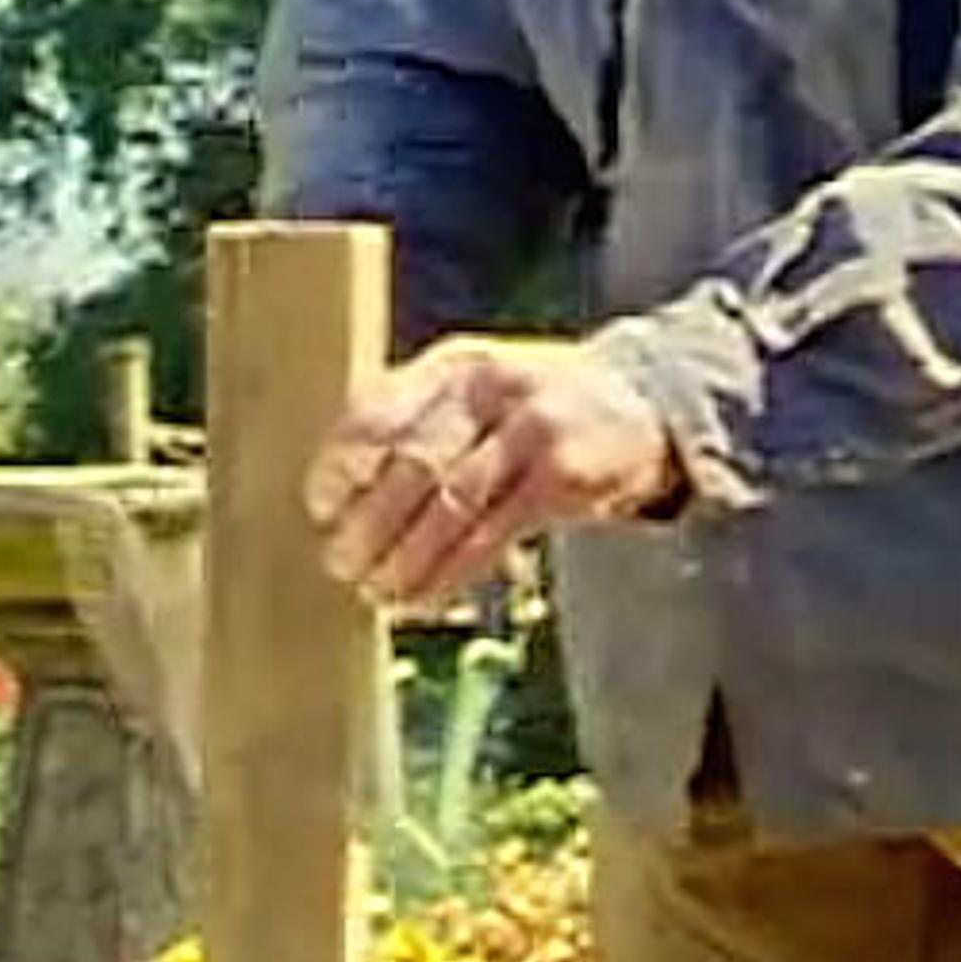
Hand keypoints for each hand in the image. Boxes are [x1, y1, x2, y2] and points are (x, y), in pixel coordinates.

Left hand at [301, 336, 679, 612]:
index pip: (379, 409)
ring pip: (450, 504)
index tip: (318, 507)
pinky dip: (451, 573)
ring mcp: (532, 427)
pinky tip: (424, 598)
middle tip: (338, 563)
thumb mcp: (476, 389)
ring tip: (376, 592)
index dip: (341, 463)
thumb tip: (338, 498)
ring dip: (406, 558)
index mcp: (452, 363)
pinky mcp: (563, 475)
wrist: (642, 403)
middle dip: (368, 522)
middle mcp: (489, 386)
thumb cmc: (533, 407)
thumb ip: (417, 422)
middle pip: (412, 462)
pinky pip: (492, 534)